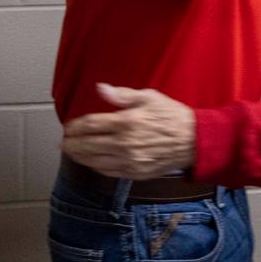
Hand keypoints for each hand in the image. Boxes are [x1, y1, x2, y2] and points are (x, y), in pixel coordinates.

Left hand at [61, 83, 195, 179]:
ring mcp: (129, 160)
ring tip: (73, 152)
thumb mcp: (150, 97)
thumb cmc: (174, 116)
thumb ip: (123, 95)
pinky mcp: (134, 172)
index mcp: (126, 121)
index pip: (89, 125)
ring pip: (93, 161)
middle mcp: (124, 143)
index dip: (74, 126)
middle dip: (71, 143)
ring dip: (79, 157)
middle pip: (86, 145)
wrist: (195, 140)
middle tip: (65, 141)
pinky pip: (107, 171)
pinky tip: (92, 161)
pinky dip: (95, 166)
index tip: (69, 127)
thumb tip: (101, 89)